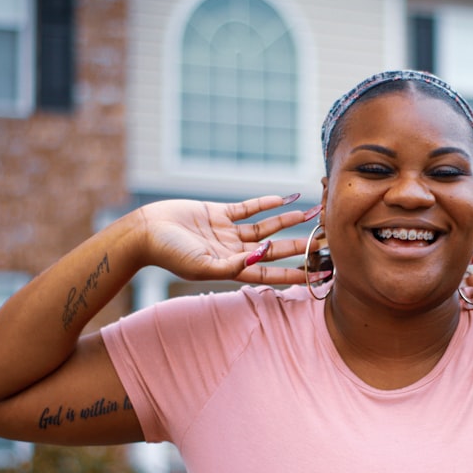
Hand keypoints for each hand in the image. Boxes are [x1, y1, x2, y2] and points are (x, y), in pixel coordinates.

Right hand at [137, 195, 316, 283]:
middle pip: (276, 250)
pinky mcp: (219, 213)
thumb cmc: (169, 254)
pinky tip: (285, 198)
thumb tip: (261, 256)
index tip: (320, 274)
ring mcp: (228, 232)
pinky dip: (265, 203)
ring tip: (313, 214)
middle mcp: (235, 252)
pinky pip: (248, 208)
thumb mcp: (201, 266)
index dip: (297, 274)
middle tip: (326, 241)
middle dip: (301, 246)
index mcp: (233, 269)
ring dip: (289, 221)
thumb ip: (232, 264)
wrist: (145, 232)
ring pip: (266, 227)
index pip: (273, 274)